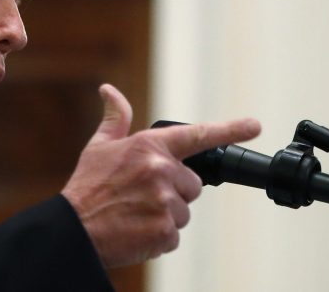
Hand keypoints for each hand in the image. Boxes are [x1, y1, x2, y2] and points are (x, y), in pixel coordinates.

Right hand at [61, 84, 260, 267]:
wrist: (74, 228)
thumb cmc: (87, 187)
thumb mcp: (98, 147)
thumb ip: (115, 119)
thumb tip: (109, 91)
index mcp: (148, 147)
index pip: (197, 135)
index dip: (229, 129)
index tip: (254, 125)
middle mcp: (161, 170)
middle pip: (191, 184)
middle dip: (172, 191)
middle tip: (140, 197)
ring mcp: (165, 201)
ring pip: (183, 211)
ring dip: (163, 216)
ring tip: (134, 214)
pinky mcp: (165, 231)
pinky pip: (174, 235)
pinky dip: (157, 237)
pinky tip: (135, 230)